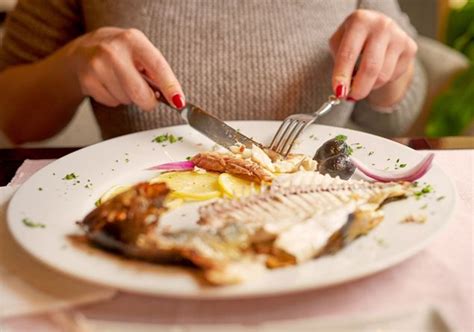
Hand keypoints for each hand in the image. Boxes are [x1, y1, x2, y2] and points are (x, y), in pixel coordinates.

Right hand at [65, 27, 183, 110]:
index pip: (157, 66)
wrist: (83, 50)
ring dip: (130, 97)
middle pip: (139, 92)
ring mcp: (97, 66)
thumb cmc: (119, 52)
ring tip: (121, 81)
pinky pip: (113, 103)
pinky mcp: (87, 82)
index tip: (179, 101)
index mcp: (133, 40)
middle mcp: (113, 51)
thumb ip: (156, 71)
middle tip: (149, 99)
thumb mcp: (139, 51)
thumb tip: (174, 96)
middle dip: (149, 101)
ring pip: (127, 100)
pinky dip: (116, 99)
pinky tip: (109, 84)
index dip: (170, 86)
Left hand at [329, 10, 417, 105]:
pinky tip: (377, 71)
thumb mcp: (338, 43)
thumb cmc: (353, 39)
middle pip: (370, 67)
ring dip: (369, 86)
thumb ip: (338, 64)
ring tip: (361, 81)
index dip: (342, 76)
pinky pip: (393, 76)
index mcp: (360, 21)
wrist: (378, 28)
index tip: (339, 92)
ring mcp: (399, 36)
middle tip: (351, 97)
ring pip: (383, 76)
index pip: (348, 54)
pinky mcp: (410, 48)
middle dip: (359, 88)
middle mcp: (382, 26)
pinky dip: (381, 81)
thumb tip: (342, 90)